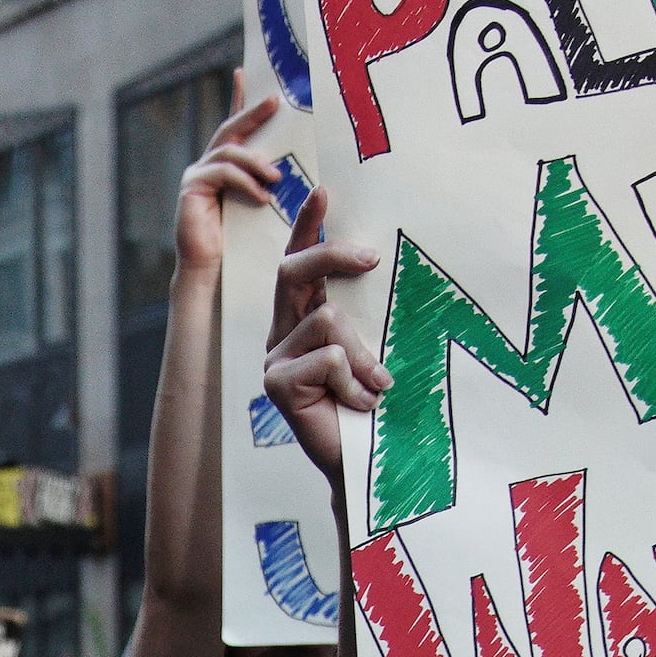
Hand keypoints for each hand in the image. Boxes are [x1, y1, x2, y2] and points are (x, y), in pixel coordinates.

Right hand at [171, 94, 288, 281]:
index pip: (234, 127)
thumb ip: (270, 185)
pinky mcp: (191, 188)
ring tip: (276, 178)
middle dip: (252, 113)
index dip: (238, 99)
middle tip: (275, 102)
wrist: (214, 273)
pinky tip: (262, 196)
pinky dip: (245, 183)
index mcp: (225, 167)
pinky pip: (222, 173)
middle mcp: (208, 165)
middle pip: (231, 130)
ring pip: (229, 152)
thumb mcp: (262, 206)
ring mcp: (197, 175)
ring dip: (256, 162)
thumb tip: (293, 169)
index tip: (243, 72)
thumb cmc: (242, 244)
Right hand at [263, 234, 391, 489]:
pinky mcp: (277, 384)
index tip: (324, 191)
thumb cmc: (376, 404)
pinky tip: (359, 404)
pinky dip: (354, 381)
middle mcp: (284, 332)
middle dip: (333, 257)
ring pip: (326, 320)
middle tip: (373, 259)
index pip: (300, 261)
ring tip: (378, 387)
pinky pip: (327, 358)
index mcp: (305, 318)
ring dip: (364, 354)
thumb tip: (379, 263)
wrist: (369, 464)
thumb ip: (366, 314)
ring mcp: (276, 358)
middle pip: (294, 272)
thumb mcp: (375, 347)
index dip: (306, 225)